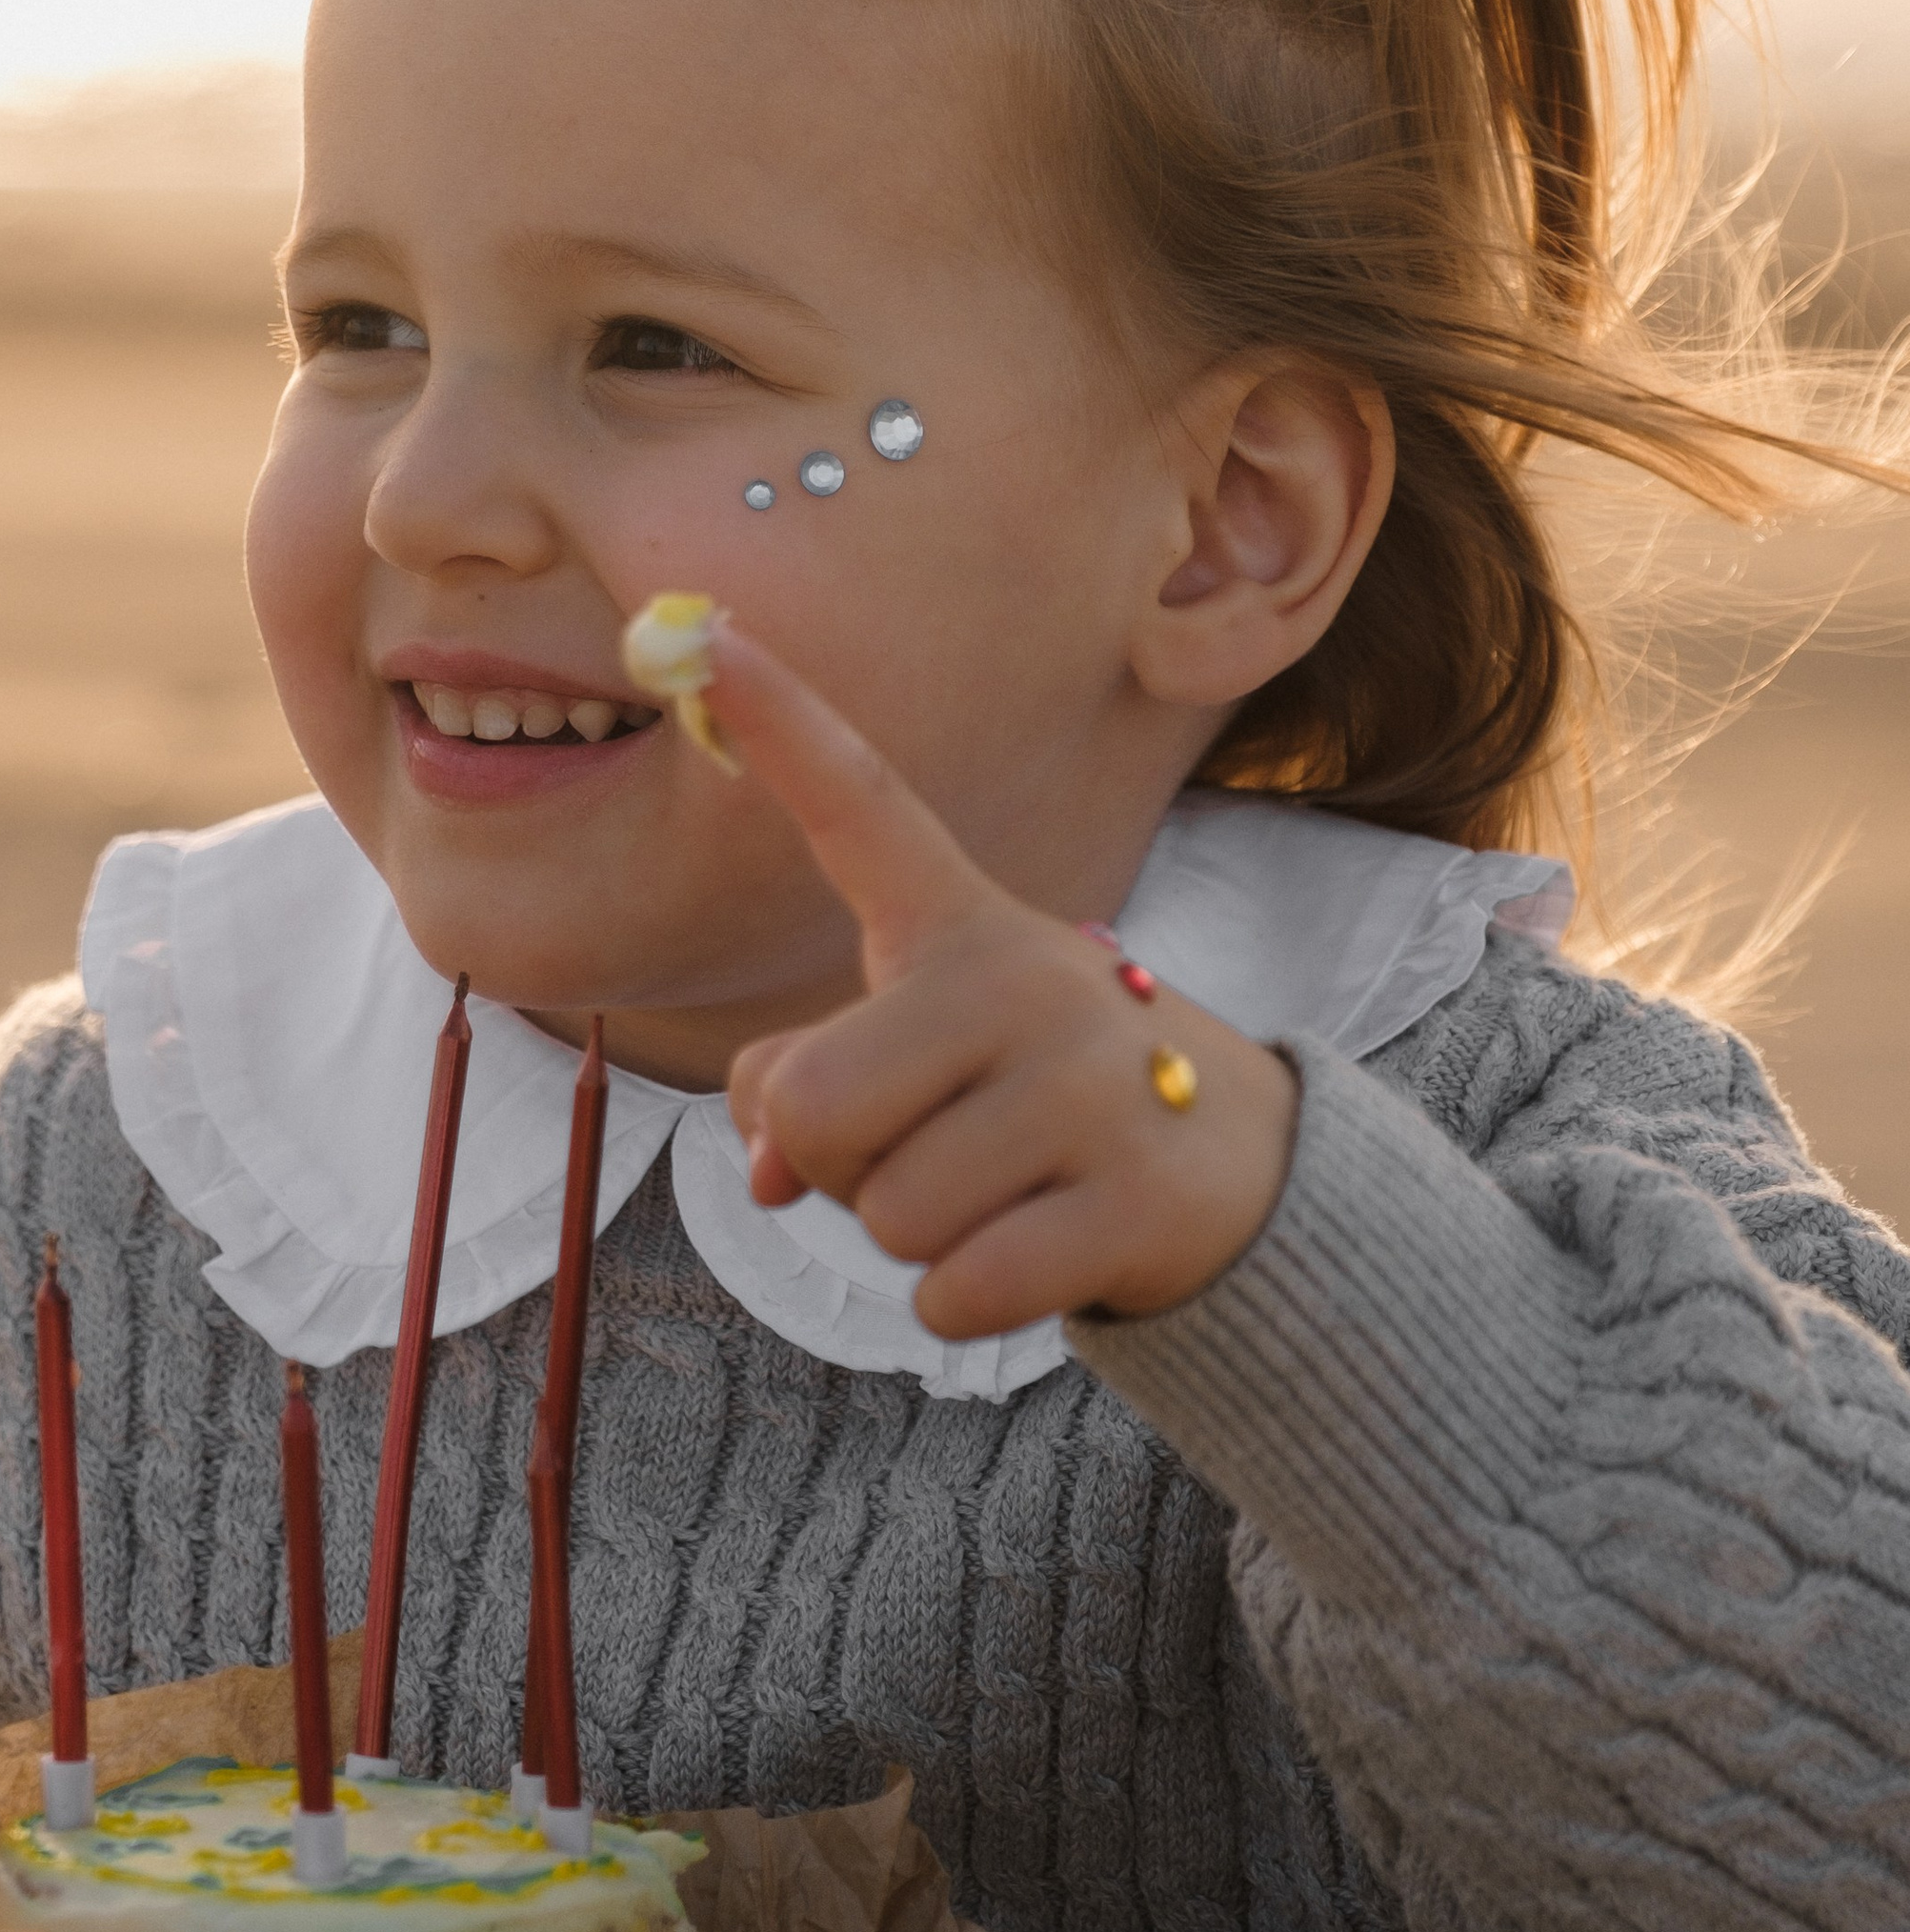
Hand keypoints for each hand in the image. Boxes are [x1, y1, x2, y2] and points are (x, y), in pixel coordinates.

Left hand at [703, 622, 1298, 1332]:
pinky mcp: (1133, 1197)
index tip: (693, 630)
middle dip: (838, 1168)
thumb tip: (770, 1167)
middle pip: (817, 1111)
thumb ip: (809, 1088)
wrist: (1237, 1174)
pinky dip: (965, 1302)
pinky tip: (1039, 1250)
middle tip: (925, 1150)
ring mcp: (1092, 1083)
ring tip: (1002, 1192)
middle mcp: (1027, 975)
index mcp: (959, 925)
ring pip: (889, 1216)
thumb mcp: (920, 1064)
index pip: (859, 802)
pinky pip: (953, 1293)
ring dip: (915, 1239)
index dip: (773, 718)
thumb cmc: (1025, 1104)